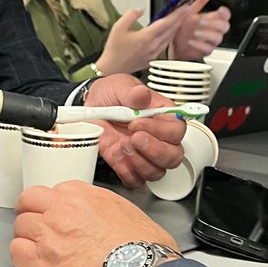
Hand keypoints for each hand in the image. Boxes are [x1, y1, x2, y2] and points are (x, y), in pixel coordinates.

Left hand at [11, 181, 179, 266]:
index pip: (53, 191)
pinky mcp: (44, 262)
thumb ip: (107, 209)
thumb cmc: (143, 248)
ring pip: (20, 226)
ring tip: (35, 247)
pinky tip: (32, 264)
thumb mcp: (129, 212)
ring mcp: (50, 235)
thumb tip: (107, 219)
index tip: (55, 213)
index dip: (52, 204)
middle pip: (29, 202)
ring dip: (26, 236)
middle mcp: (63, 209)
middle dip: (31, 213)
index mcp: (83, 195)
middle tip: (37, 226)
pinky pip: (17, 253)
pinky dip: (22, 258)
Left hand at [83, 73, 185, 188]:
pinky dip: (126, 171)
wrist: (90, 107)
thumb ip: (132, 92)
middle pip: (173, 156)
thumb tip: (141, 95)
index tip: (136, 122)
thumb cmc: (111, 95)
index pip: (177, 130)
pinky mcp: (130, 166)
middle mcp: (158, 138)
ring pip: (157, 172)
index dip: (160, 130)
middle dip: (154, 151)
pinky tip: (117, 154)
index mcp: (163, 116)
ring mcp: (145, 154)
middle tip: (133, 138)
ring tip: (122, 144)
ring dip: (139, 161)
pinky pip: (136, 180)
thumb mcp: (120, 86)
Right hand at [95, 5, 188, 75]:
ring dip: (176, 28)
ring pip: (170, 38)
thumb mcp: (118, 27)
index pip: (166, 23)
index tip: (184, 7)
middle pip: (171, 30)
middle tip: (187, 11)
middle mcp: (153, 46)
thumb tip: (141, 10)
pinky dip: (170, 37)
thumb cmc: (114, 49)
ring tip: (181, 20)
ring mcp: (154, 54)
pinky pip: (165, 46)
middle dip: (180, 19)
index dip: (177, 14)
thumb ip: (131, 15)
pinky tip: (170, 33)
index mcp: (146, 37)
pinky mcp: (152, 59)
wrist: (112, 68)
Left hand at [167, 0, 229, 59]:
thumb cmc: (182, 28)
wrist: (172, 44)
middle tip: (200, 21)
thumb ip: (201, 0)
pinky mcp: (205, 51)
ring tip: (195, 32)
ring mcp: (210, 41)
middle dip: (214, 23)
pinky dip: (199, 45)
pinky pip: (208, 49)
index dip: (225, 13)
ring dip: (206, 34)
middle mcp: (212, 30)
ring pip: (218, 38)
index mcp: (211, 19)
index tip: (220, 11)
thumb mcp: (189, 11)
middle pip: (225, 27)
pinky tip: (191, 41)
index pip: (225, 15)